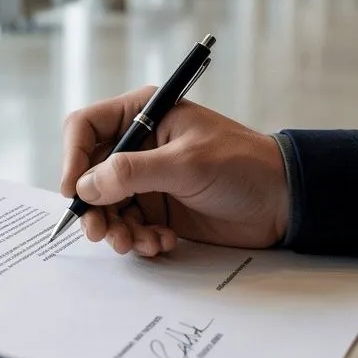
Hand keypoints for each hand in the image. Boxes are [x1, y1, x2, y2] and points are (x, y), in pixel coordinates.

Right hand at [61, 87, 289, 256]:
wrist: (283, 202)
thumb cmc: (243, 166)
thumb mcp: (186, 164)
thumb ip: (133, 173)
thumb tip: (86, 186)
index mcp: (143, 115)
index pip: (86, 128)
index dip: (73, 157)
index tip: (74, 191)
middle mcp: (139, 145)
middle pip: (90, 174)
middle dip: (93, 206)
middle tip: (101, 232)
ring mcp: (147, 179)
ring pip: (107, 206)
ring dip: (117, 229)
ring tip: (140, 242)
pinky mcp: (158, 208)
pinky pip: (129, 226)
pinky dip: (139, 239)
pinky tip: (163, 242)